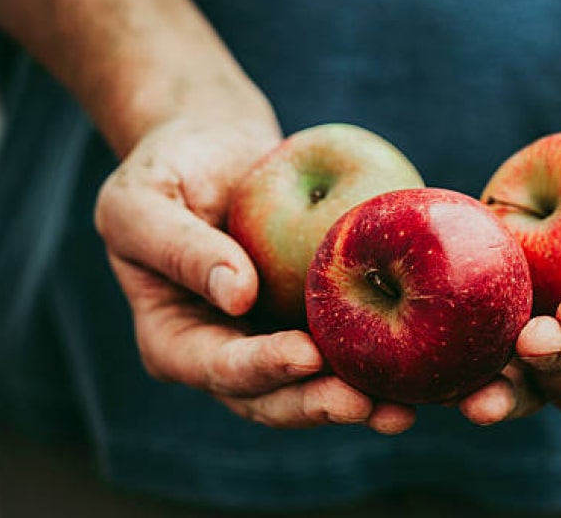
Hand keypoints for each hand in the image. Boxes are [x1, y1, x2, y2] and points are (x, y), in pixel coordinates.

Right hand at [95, 115, 415, 433]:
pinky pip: (345, 343)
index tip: (305, 355)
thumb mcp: (142, 202)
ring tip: (403, 410)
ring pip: (315, 384)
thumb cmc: (166, 170)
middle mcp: (227, 351)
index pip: (218, 366)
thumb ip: (179, 248)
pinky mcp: (311, 317)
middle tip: (367, 404)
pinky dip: (378, 359)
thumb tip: (237, 294)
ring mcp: (272, 338)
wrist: (214, 149)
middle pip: (272, 396)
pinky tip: (418, 364)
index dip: (261, 368)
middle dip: (318, 404)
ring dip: (357, 400)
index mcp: (176, 340)